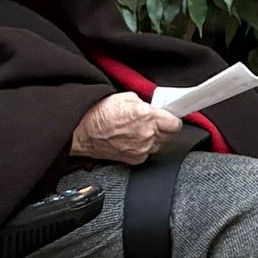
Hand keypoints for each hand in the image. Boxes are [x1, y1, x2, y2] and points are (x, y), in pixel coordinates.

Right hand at [69, 92, 183, 163]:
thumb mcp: (125, 97)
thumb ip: (144, 103)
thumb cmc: (98, 113)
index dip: (173, 119)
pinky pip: (147, 154)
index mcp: (147, 116)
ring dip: (153, 138)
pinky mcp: (134, 160)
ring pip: (159, 145)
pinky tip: (132, 140)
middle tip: (153, 122)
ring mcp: (141, 149)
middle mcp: (147, 134)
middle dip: (164, 128)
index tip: (171, 118)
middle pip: (170, 135)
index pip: (175, 123)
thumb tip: (154, 107)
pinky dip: (143, 148)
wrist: (82, 131)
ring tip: (138, 131)